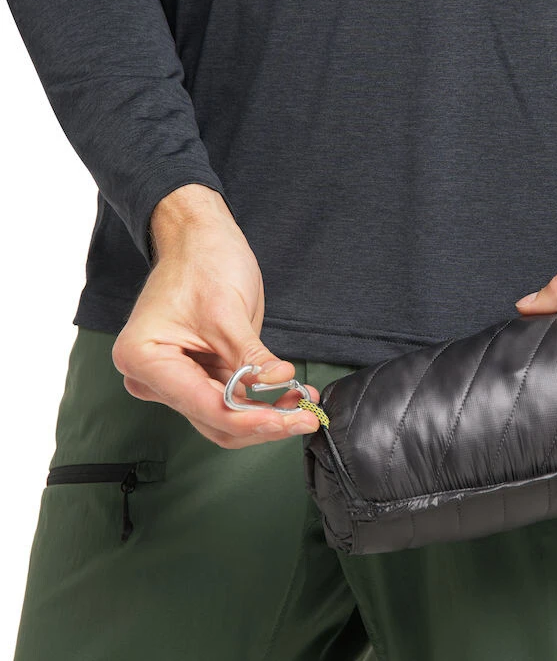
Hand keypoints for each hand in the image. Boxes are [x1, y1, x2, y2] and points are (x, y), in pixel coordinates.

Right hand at [111, 184, 320, 447]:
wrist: (198, 237)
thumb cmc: (202, 262)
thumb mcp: (229, 312)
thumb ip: (252, 357)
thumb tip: (279, 385)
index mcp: (145, 358)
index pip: (205, 407)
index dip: (251, 420)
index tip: (290, 419)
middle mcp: (152, 377)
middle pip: (214, 421)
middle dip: (262, 423)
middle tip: (306, 418)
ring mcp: (175, 378)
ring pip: (225, 417)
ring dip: (266, 415)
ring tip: (305, 405)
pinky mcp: (198, 373)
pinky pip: (230, 398)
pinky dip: (260, 401)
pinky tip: (291, 394)